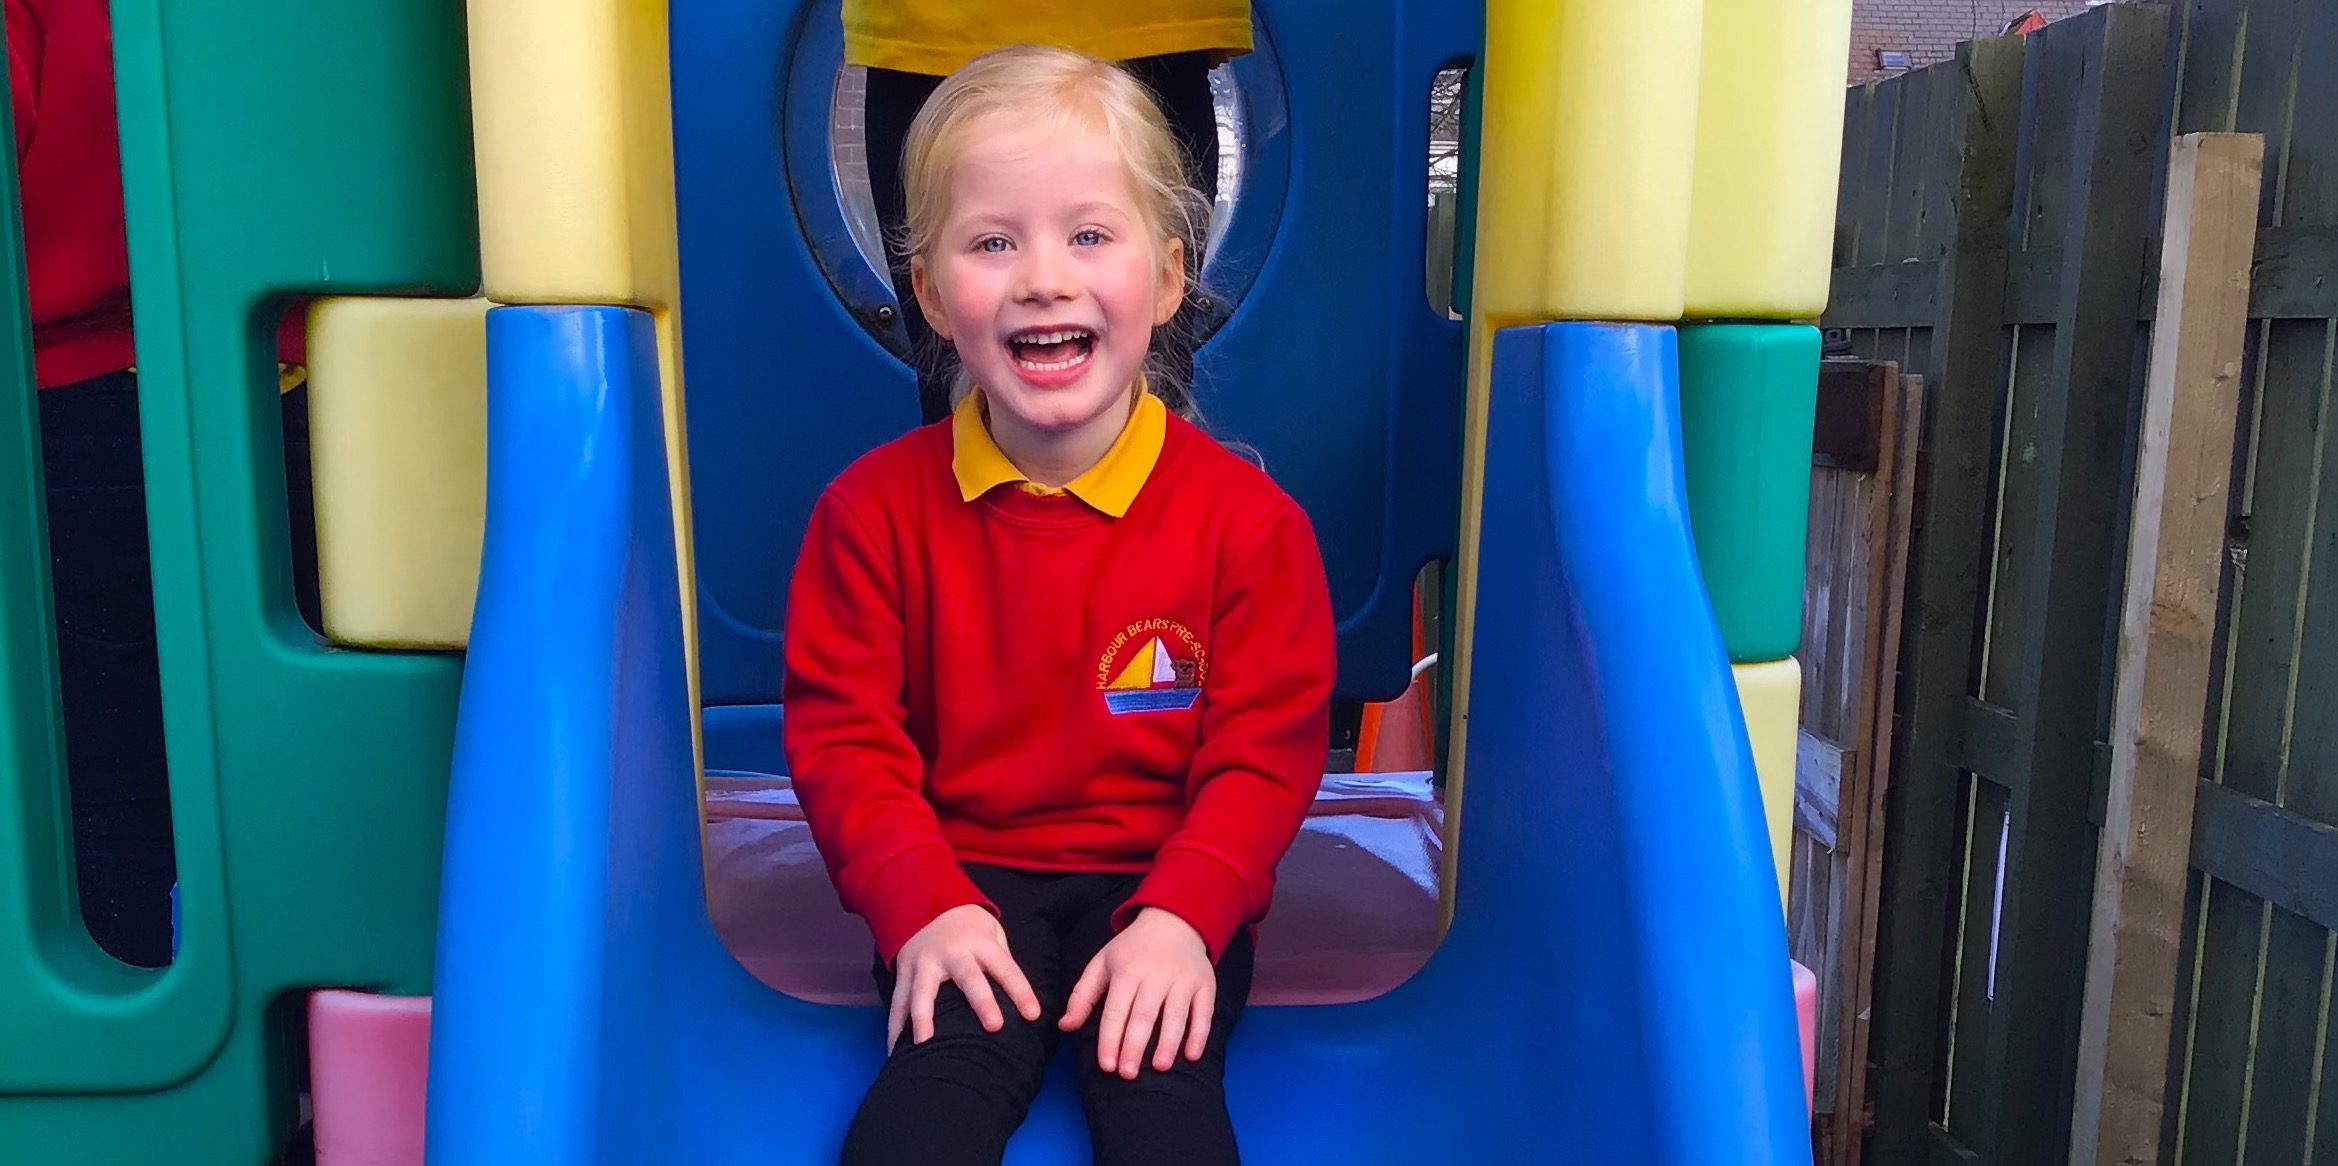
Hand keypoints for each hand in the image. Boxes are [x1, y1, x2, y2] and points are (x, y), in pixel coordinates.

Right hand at [888, 904, 1041, 1050]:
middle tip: (994, 1027)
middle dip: (982, 1001)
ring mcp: (923, 963)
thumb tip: (1018, 999)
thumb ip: (1001, 962)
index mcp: (980, 943)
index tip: (1033, 1015)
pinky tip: (895, 1051)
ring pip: (923, 992)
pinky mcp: (903, 972)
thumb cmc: (967, 925)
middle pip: (969, 978)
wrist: (924, 899)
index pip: (1005, 968)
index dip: (1020, 991)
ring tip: (924, 1046)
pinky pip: (897, 1002)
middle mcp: (952, 953)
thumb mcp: (992, 932)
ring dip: (923, 1019)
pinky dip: (894, 1027)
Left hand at [1059, 907, 1215, 1077]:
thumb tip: (1064, 1027)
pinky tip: (1192, 1055)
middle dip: (1135, 1046)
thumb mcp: (1102, 964)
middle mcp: (1156, 974)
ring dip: (1168, 1042)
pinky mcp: (1205, 984)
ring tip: (1160, 1067)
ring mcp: (1183, 979)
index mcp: (1127, 970)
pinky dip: (1200, 1034)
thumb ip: (1082, 996)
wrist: (1174, 921)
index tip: (1107, 1066)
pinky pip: (1204, 1011)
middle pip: (1144, 1015)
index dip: (1110, 1040)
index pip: (1116, 1011)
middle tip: (1128, 1074)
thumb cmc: (1132, 949)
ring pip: (1176, 1014)